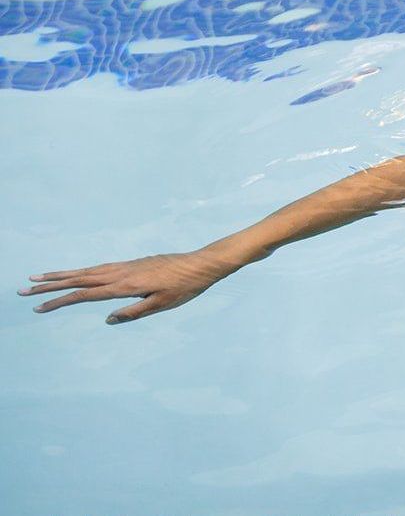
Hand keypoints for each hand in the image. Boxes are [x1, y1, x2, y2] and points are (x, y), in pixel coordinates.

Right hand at [18, 249, 237, 323]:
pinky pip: (99, 268)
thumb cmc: (185, 287)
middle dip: (50, 285)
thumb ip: (135, 312)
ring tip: (39, 277)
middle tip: (24, 289)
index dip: (60, 301)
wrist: (201, 263)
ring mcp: (126, 266)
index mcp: (126, 285)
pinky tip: (75, 275)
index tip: (38, 307)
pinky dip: (81, 271)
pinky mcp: (132, 264)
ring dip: (62, 275)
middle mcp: (121, 273)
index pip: (85, 295)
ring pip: (86, 271)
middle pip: (78, 279)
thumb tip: (109, 320)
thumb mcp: (162, 305)